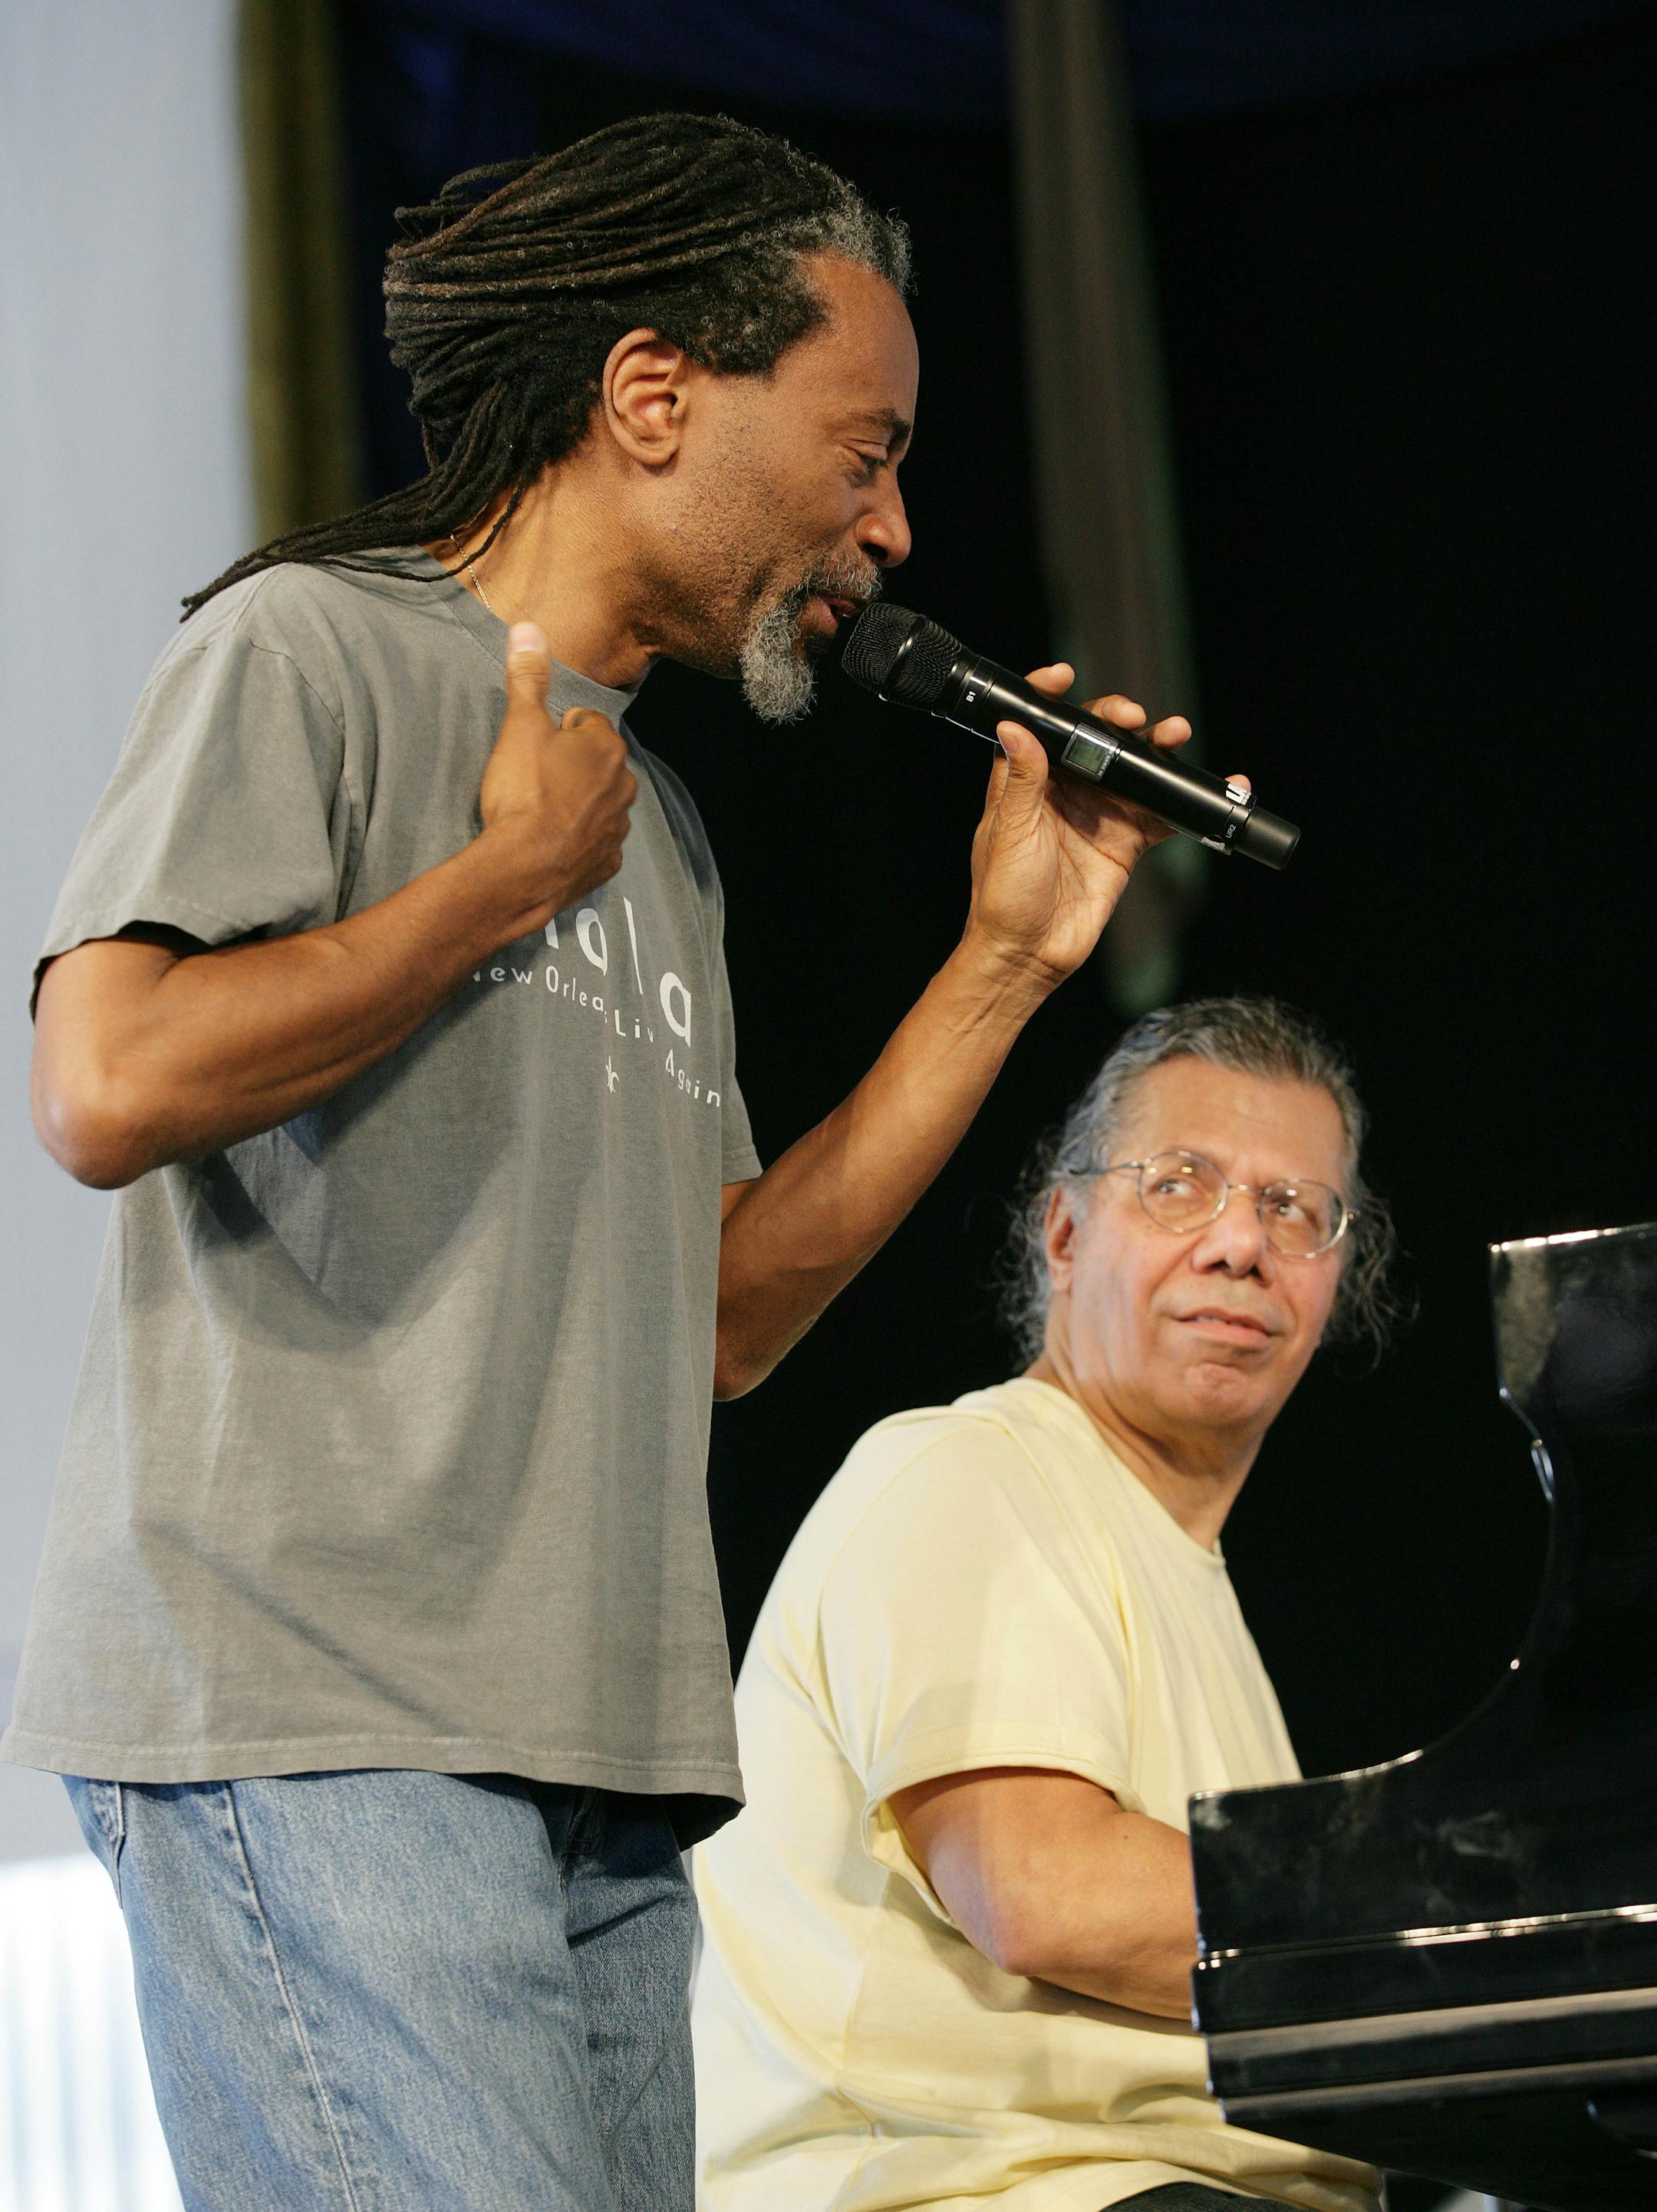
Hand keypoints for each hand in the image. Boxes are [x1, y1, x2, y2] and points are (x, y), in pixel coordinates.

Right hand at [477, 622, 637, 931]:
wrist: (523, 867)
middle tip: (534, 780)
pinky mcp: (608, 864)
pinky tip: (552, 843)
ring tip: (540, 813)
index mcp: (607, 747)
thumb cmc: (524, 792)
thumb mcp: (520, 726)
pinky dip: (578, 841)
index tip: (535, 748)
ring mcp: (619, 828)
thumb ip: (528, 678)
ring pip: (599, 803)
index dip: (558, 731)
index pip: (587, 722)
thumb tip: (528, 627)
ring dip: (576, 803)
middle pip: (596, 763)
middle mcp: (625, 786)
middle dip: (571, 767)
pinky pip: (596, 842)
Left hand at [962, 664, 1218, 992]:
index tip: (1064, 675)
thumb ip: (1020, 779)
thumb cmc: (1004, 896)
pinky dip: (1184, 799)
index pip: (1038, 726)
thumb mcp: (1009, 832)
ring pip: (1133, 768)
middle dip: (1118, 719)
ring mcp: (1097, 814)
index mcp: (1024, 782)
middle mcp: (1063, 791)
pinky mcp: (1125, 842)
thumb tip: (1015, 726)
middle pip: (1095, 739)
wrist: (1029, 954)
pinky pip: (1160, 813)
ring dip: (1157, 750)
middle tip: (1134, 717)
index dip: (1049, 697)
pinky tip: (1207, 787)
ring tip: (1177, 734)